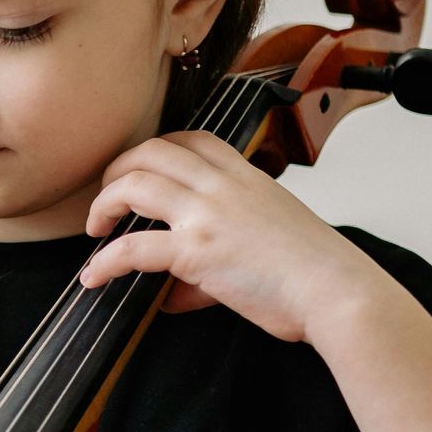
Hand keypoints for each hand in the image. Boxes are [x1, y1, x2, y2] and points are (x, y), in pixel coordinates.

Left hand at [78, 131, 379, 344]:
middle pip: (151, 152)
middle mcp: (222, 186)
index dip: (156, 150)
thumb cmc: (318, 271)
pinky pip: (132, 247)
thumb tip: (177, 291)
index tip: (140, 170)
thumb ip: (223, 251)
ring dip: (103, 204)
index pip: (192, 140)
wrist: (338, 291)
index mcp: (246, 176)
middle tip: (107, 200)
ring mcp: (207, 214)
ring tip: (96, 229)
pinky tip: (94, 276)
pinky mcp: (196, 251)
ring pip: (133, 185)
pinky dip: (105, 261)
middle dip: (117, 170)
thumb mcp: (273, 239)